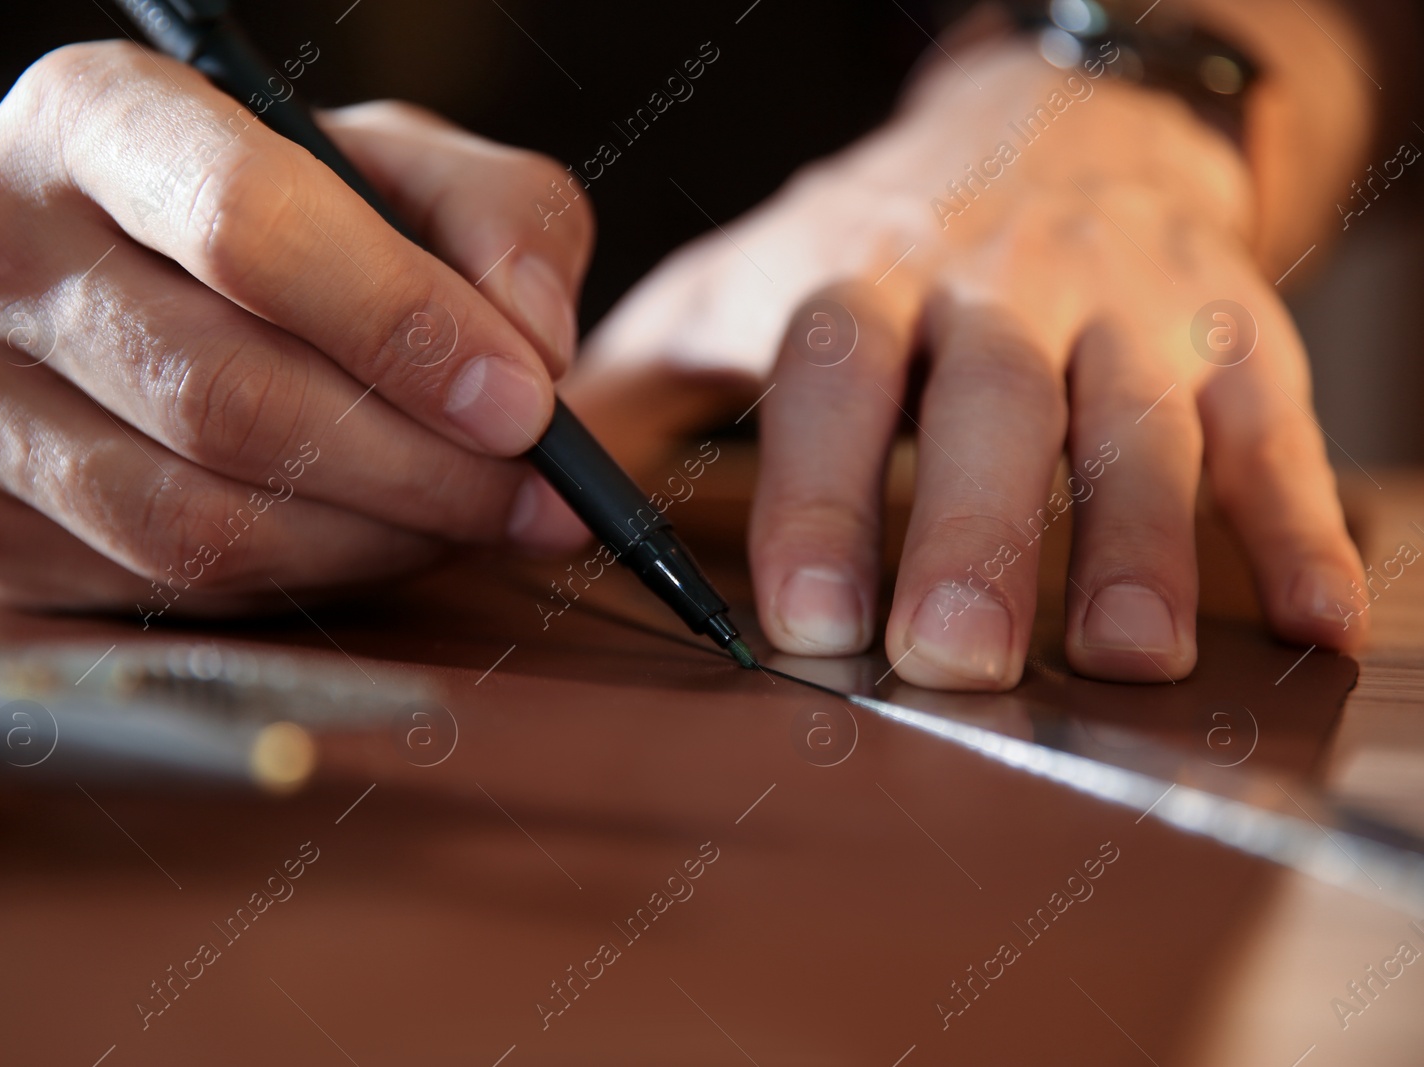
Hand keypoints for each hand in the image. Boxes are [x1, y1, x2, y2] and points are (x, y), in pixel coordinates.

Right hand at [0, 41, 590, 613]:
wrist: (63, 284)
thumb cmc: (255, 211)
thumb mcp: (389, 163)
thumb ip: (499, 216)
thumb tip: (533, 351)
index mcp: (90, 116)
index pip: (247, 225)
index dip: (404, 327)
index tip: (524, 403)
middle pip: (230, 398)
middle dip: (419, 467)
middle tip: (532, 494)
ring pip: (201, 523)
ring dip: (372, 542)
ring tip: (465, 520)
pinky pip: (171, 590)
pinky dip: (304, 581)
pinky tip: (366, 541)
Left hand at [574, 39, 1367, 688]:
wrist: (1057, 122)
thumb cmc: (877, 239)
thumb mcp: (742, 285)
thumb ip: (641, 381)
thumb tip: (519, 477)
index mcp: (863, 279)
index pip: (836, 373)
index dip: (822, 491)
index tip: (805, 617)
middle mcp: (1001, 291)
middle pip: (996, 401)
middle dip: (978, 529)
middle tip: (954, 655)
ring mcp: (1128, 310)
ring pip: (1142, 420)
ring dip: (1141, 540)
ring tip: (1128, 657)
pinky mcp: (1234, 335)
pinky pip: (1278, 430)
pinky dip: (1304, 526)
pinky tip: (1313, 622)